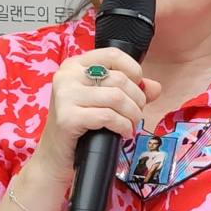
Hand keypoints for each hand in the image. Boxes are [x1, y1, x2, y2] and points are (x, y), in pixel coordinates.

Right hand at [29, 49, 160, 188]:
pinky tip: (124, 132)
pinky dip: (123, 126)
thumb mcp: (103, 102)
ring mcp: (65, 96)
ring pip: (116, 97)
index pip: (112, 54)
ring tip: (132, 124)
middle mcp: (67, 76)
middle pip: (119, 78)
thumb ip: (129, 90)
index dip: (133, 70)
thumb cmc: (80, 127)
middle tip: (137, 114)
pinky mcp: (67, 117)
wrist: (55, 156)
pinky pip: (108, 117)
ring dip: (132, 114)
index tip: (139, 87)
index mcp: (74, 65)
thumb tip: (155, 87)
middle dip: (137, 99)